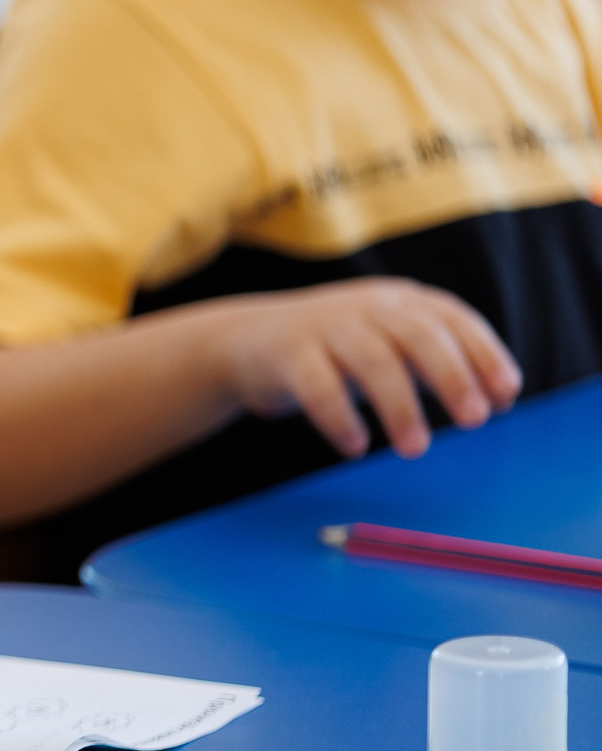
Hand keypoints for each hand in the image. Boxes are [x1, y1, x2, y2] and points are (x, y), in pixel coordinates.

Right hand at [209, 279, 521, 458]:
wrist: (245, 343)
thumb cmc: (333, 352)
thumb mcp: (388, 346)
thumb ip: (434, 366)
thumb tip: (495, 400)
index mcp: (398, 301)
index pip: (452, 318)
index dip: (484, 354)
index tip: (505, 396)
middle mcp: (365, 306)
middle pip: (417, 335)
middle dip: (452, 377)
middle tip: (475, 420)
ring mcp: (324, 325)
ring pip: (372, 361)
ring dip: (401, 407)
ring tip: (416, 449)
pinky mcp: (286, 352)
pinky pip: (318, 386)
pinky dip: (340, 419)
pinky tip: (354, 446)